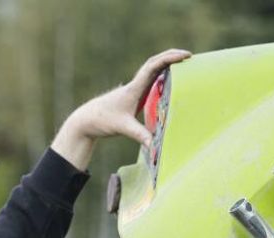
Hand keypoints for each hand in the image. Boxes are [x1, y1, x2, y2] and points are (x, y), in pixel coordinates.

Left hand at [51, 48, 191, 169]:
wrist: (85, 120)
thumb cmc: (102, 121)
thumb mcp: (122, 128)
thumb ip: (139, 135)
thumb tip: (154, 145)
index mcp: (133, 89)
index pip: (152, 67)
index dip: (169, 58)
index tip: (185, 56)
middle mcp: (134, 85)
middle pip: (154, 63)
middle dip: (171, 56)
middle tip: (189, 56)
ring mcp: (133, 89)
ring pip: (152, 70)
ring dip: (166, 64)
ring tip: (185, 63)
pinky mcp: (133, 95)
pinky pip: (149, 80)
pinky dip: (161, 75)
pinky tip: (170, 78)